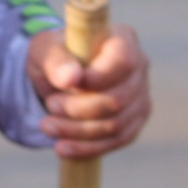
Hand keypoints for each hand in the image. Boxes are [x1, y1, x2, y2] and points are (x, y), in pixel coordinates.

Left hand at [26, 24, 150, 158]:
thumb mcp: (46, 50)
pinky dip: (88, 148)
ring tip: (48, 127)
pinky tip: (62, 148)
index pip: (123, 62)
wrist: (59, 75)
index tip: (66, 85)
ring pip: (116, 125)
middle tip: (49, 106)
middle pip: (118, 99)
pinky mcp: (134, 122)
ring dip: (78, 131)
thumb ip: (57, 60)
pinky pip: (116, 141)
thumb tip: (71, 78)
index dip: (97, 78)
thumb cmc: (56, 56)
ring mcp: (141, 97)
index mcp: (123, 40)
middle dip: (79, 109)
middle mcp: (140, 68)